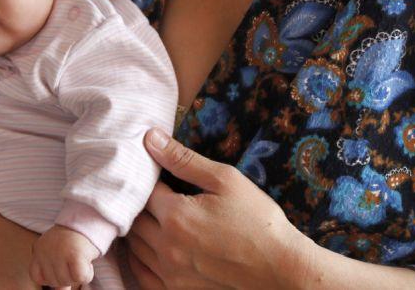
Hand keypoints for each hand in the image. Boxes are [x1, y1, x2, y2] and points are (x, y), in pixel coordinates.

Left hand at [30, 225, 99, 289]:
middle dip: (67, 274)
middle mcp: (45, 250)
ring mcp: (59, 252)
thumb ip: (56, 271)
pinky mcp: (75, 254)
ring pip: (67, 281)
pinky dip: (87, 273)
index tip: (62, 262)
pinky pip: (80, 278)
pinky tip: (87, 261)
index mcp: (38, 248)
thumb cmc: (75, 238)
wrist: (90, 217)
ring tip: (81, 256)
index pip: (38, 276)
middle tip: (74, 257)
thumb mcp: (59, 252)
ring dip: (78, 274)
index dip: (52, 274)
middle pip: (54, 281)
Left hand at [126, 128, 313, 289]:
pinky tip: (146, 247)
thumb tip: (150, 138)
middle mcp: (167, 247)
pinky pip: (142, 276)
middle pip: (133, 219)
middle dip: (139, 202)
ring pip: (134, 247)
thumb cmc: (257, 220)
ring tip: (149, 215)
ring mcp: (171, 274)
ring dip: (136, 228)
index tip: (157, 173)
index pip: (143, 190)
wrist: (281, 270)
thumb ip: (183, 159)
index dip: (147, 179)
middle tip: (152, 192)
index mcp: (176, 215)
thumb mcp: (224, 180)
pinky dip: (138, 259)